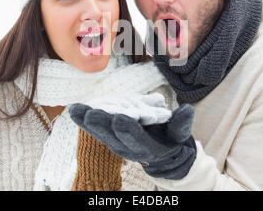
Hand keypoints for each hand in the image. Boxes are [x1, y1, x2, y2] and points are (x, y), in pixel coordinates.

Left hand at [69, 103, 196, 179]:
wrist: (159, 153)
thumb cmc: (170, 139)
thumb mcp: (179, 133)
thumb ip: (182, 123)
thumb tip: (187, 109)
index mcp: (147, 145)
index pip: (136, 137)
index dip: (128, 128)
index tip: (120, 118)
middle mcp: (128, 147)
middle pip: (113, 136)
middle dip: (102, 124)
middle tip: (92, 113)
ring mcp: (115, 143)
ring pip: (100, 133)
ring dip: (88, 122)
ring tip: (77, 110)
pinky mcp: (107, 137)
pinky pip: (94, 129)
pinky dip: (84, 120)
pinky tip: (75, 110)